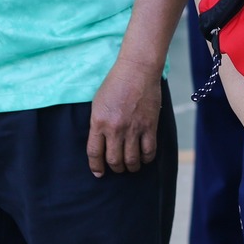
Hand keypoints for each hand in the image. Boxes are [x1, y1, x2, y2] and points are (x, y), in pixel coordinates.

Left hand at [88, 57, 162, 175]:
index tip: (99, 173)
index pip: (94, 153)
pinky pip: (149, 151)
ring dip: (131, 167)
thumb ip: (98, 124)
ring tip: (131, 165)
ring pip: (132, 160)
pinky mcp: (150, 126)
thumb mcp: (98, 104)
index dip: (96, 167)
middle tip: (118, 167)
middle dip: (115, 168)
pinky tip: (145, 158)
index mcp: (99, 122)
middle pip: (114, 160)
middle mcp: (115, 128)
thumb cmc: (115, 83)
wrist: (137, 70)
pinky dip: (147, 159)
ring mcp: (133, 128)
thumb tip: (101, 143)